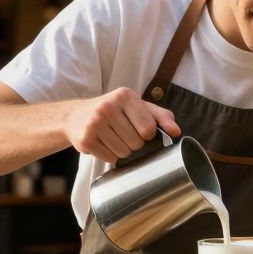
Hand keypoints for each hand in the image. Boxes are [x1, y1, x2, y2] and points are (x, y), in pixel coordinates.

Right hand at [64, 88, 179, 163]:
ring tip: (113, 138)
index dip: (148, 134)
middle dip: (134, 143)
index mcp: (125, 96)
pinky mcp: (85, 139)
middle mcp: (107, 107)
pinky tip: (103, 143)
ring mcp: (94, 123)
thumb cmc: (114, 111)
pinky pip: (110, 158)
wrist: (76, 115)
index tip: (140, 129)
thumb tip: (176, 131)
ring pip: (124, 153)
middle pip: (137, 143)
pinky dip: (110, 155)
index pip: (149, 129)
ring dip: (123, 151)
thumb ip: (161, 117)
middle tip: (123, 133)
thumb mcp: (138, 107)